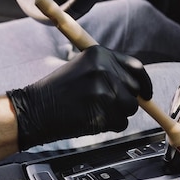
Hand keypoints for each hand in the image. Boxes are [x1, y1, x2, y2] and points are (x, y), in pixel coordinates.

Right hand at [7, 45, 151, 149]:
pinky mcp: (103, 111)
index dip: (144, 82)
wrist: (34, 109)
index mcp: (100, 54)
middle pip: (135, 89)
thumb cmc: (57, 91)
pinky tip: (92, 119)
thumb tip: (137, 85)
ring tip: (95, 111)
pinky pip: (121, 123)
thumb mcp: (83, 67)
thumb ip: (109, 71)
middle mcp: (104, 68)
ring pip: (130, 107)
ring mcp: (104, 90)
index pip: (136, 67)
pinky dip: (111, 126)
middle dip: (125, 100)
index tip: (146, 93)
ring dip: (118, 114)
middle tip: (104, 104)